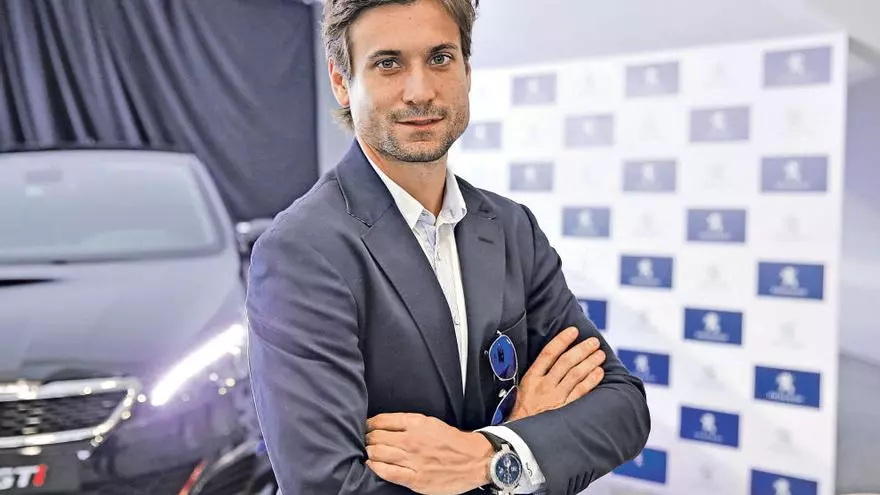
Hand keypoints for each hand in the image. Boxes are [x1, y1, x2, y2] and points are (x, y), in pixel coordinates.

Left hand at [365, 413, 493, 494]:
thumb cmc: (452, 441)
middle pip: (377, 438)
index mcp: (416, 424)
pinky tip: (372, 466)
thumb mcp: (430, 422)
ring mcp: (413, 461)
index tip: (366, 427)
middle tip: (366, 441)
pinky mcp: (416, 479)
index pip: (382, 421)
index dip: (369, 424)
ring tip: (368, 452)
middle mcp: (412, 441)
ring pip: (379, 454)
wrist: (474, 460)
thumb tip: (384, 425)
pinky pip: (388, 473)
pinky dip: (376, 468)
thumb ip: (408, 423)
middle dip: (368, 439)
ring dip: (370, 452)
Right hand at [508, 327, 605, 420]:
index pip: (548, 354)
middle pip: (566, 362)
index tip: (573, 331)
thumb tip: (550, 361)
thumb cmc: (520, 414)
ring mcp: (556, 398)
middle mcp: (544, 386)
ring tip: (599, 354)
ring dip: (589, 362)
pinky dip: (591, 381)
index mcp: (531, 378)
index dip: (561, 340)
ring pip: (576, 374)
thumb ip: (535, 378)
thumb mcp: (521, 391)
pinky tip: (599, 372)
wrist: (518, 438)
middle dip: (581, 349)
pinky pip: (581, 392)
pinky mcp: (565, 410)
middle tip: (593, 342)